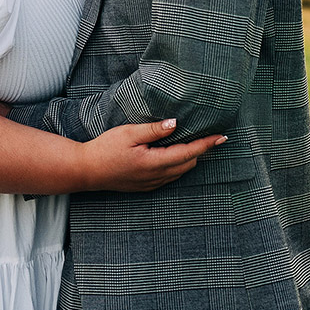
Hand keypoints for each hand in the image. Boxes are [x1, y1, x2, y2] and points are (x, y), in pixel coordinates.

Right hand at [80, 120, 226, 191]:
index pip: (189, 152)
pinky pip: (170, 176)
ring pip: (180, 171)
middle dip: (201, 150)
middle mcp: (157, 176)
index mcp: (154, 162)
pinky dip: (178, 164)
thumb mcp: (128, 133)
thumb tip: (176, 123)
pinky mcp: (146, 186)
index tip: (222, 137)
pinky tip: (175, 154)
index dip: (207, 144)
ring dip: (190, 158)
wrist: (87, 171)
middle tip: (209, 134)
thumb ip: (153, 130)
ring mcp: (152, 183)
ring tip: (195, 142)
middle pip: (189, 163)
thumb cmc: (105, 148)